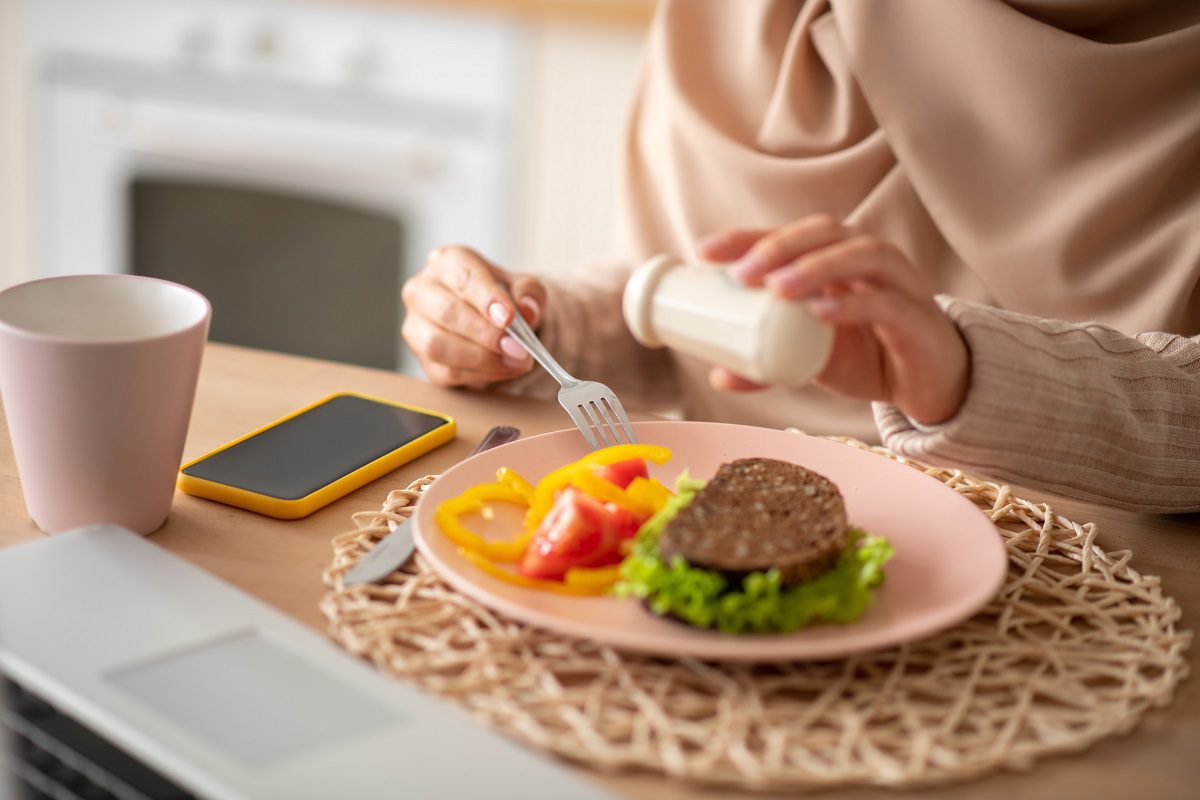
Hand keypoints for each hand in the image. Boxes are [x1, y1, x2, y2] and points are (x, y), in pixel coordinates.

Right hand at [401, 246, 546, 387]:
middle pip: (447, 312)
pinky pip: (446, 371)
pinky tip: (504, 370)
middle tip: (517, 347)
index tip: (509, 318)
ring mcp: (416, 325)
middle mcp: (422, 290)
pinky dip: (479, 374)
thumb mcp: (523, 287)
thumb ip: (529, 293)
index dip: (486, 298)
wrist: (491, 321)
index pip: (463, 276)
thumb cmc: (502, 298)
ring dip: (481, 358)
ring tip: (515, 361)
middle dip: (485, 333)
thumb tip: (528, 310)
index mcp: (447, 261)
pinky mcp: (422, 358)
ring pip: (438, 345)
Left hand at [696, 215, 968, 423]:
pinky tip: (821, 312)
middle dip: (779, 246)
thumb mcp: (811, 359)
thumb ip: (769, 365)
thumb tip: (719, 376)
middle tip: (740, 274)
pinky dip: (852, 304)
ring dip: (815, 267)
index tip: (704, 253)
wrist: (929, 384)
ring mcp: (897, 285)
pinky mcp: (916, 319)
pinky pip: (886, 303)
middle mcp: (868, 260)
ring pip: (860, 256)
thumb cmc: (870, 354)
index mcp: (837, 260)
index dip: (748, 237)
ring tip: (776, 288)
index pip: (790, 235)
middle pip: (825, 232)